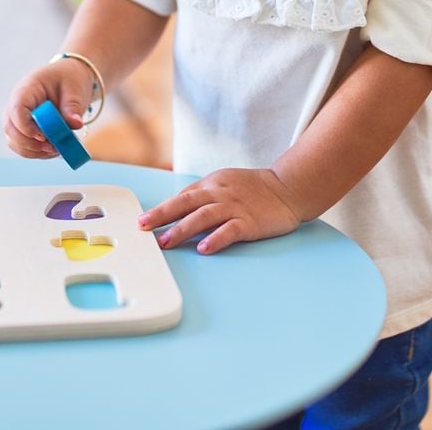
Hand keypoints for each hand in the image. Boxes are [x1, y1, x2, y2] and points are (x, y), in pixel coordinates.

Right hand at [2, 58, 92, 158]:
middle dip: (30, 144)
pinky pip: (24, 147)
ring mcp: (17, 118)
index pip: (17, 110)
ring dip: (34, 151)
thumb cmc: (68, 79)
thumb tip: (76, 124)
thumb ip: (73, 107)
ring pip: (14, 142)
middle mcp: (16, 104)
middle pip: (11, 129)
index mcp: (27, 90)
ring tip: (57, 148)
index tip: (44, 137)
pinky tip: (55, 149)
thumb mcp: (74, 89)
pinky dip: (38, 153)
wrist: (68, 79)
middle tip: (53, 147)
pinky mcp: (23, 130)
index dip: (26, 127)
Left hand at [137, 168, 301, 254]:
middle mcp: (220, 193)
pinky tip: (204, 249)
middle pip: (186, 202)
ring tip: (165, 242)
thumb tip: (177, 210)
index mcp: (212, 183)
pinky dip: (215, 238)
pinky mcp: (250, 221)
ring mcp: (235, 206)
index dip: (162, 209)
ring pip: (203, 216)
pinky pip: (230, 230)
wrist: (288, 187)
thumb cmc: (254, 189)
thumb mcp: (225, 183)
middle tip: (143, 227)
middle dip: (162, 215)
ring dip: (182, 229)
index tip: (143, 221)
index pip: (182, 196)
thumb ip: (204, 195)